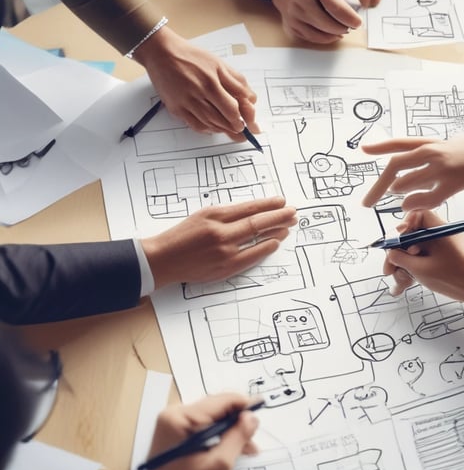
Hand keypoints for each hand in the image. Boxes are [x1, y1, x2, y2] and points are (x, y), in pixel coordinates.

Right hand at [132, 27, 258, 140]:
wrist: (162, 53)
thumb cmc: (192, 57)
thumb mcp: (219, 64)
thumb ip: (237, 82)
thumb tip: (251, 99)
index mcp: (212, 83)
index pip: (232, 109)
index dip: (241, 119)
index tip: (247, 124)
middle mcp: (198, 95)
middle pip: (221, 121)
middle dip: (235, 129)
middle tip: (242, 133)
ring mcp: (186, 104)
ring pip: (209, 125)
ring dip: (222, 130)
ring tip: (230, 130)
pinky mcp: (176, 109)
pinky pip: (195, 126)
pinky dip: (207, 129)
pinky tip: (213, 127)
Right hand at [141, 197, 297, 289]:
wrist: (163, 259)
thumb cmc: (182, 235)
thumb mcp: (203, 215)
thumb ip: (227, 213)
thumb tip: (254, 211)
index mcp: (215, 216)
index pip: (249, 208)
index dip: (269, 205)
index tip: (282, 202)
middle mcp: (221, 233)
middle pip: (257, 223)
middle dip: (279, 217)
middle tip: (293, 213)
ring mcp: (225, 252)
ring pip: (258, 240)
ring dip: (276, 232)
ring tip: (288, 226)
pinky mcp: (226, 268)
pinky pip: (252, 257)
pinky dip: (265, 249)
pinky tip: (275, 242)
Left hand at [148, 393, 258, 469]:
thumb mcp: (217, 464)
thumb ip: (237, 438)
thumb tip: (251, 416)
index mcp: (180, 417)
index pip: (221, 400)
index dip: (244, 405)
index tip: (262, 410)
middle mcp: (174, 414)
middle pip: (216, 409)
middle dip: (237, 423)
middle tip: (252, 442)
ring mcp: (172, 423)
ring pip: (212, 419)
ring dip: (229, 432)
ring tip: (244, 450)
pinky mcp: (173, 433)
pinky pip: (202, 427)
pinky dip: (217, 437)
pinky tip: (228, 450)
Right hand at [268, 0, 362, 43]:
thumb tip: (355, 11)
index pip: (334, 6)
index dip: (349, 18)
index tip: (358, 22)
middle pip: (326, 23)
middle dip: (343, 28)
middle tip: (351, 25)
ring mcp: (293, 14)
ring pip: (319, 34)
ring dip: (335, 34)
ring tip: (342, 28)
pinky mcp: (291, 25)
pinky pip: (312, 38)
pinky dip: (325, 38)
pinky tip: (331, 33)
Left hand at [361, 135, 463, 210]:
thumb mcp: (444, 147)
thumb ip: (423, 157)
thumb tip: (403, 168)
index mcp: (428, 142)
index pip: (398, 143)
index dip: (379, 146)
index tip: (363, 150)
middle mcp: (431, 151)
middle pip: (395, 166)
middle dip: (378, 186)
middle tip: (367, 202)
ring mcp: (440, 167)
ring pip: (406, 184)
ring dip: (399, 194)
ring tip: (399, 198)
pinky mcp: (451, 183)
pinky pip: (426, 199)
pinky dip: (414, 204)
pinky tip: (409, 206)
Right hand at [386, 210, 463, 357]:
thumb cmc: (454, 278)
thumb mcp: (421, 269)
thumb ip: (401, 258)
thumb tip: (390, 252)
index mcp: (439, 228)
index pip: (417, 214)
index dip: (403, 225)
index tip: (395, 241)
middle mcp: (441, 233)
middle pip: (413, 233)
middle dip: (398, 250)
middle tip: (389, 269)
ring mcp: (444, 244)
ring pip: (417, 246)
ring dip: (406, 260)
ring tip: (400, 278)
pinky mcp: (446, 255)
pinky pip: (425, 254)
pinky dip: (416, 264)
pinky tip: (409, 280)